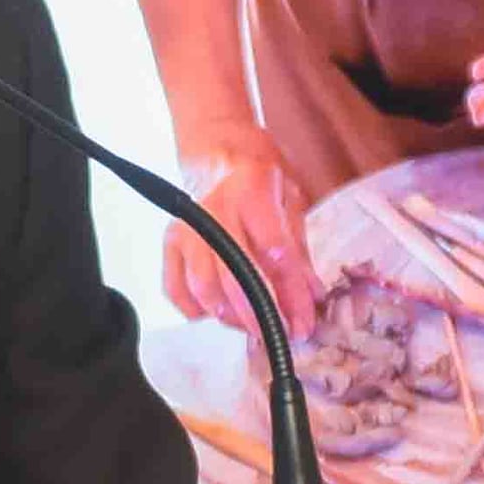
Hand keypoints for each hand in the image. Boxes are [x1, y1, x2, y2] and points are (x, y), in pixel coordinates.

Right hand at [163, 140, 318, 335]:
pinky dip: (194, 309)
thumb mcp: (291, 199)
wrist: (217, 147)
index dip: (292, 293)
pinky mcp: (171, 241)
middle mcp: (214, 210)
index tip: (304, 321)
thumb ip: (299, 250)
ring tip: (252, 327)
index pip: (274, 252)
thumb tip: (312, 297)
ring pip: (202, 286)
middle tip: (280, 336)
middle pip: (234, 275)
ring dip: (229, 316)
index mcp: (251, 191)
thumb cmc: (259, 172)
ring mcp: (187, 228)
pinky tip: (217, 315)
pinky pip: (175, 286)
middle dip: (260, 314)